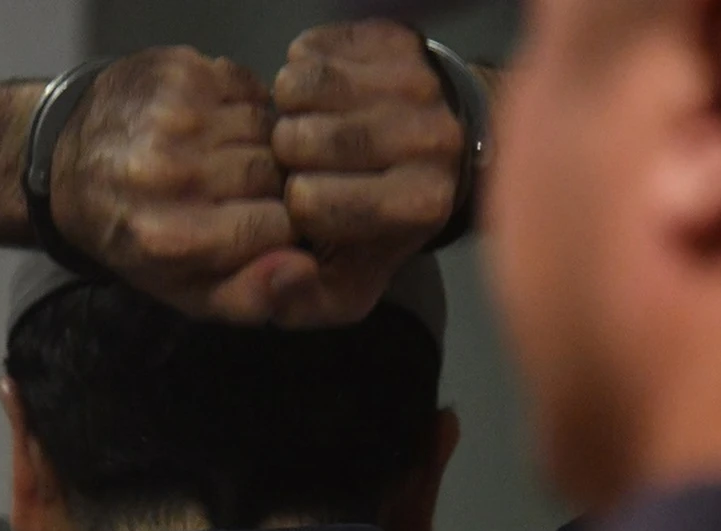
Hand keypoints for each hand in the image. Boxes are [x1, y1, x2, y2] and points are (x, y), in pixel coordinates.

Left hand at [50, 46, 309, 320]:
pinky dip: (246, 106)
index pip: (281, 228)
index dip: (281, 230)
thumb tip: (304, 267)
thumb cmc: (137, 238)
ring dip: (262, 144)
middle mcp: (168, 172)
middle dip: (271, 187)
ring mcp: (171, 114)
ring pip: (269, 128)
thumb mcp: (189, 292)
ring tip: (228, 158)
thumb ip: (250, 296)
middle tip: (239, 193)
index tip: (260, 229)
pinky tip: (218, 125)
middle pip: (276, 176)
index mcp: (172, 236)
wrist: (68, 165)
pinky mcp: (176, 70)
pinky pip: (251, 87)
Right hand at [271, 19, 463, 326]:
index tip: (309, 201)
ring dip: (288, 107)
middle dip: (287, 152)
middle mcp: (432, 140)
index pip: (310, 199)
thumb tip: (277, 273)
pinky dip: (303, 68)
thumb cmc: (382, 225)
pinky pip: (313, 46)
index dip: (295, 203)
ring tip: (310, 125)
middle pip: (302, 138)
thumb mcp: (344, 286)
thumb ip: (302, 302)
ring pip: (303, 85)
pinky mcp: (399, 38)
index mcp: (419, 206)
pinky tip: (325, 95)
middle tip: (303, 160)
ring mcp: (419, 81)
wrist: (442, 158)